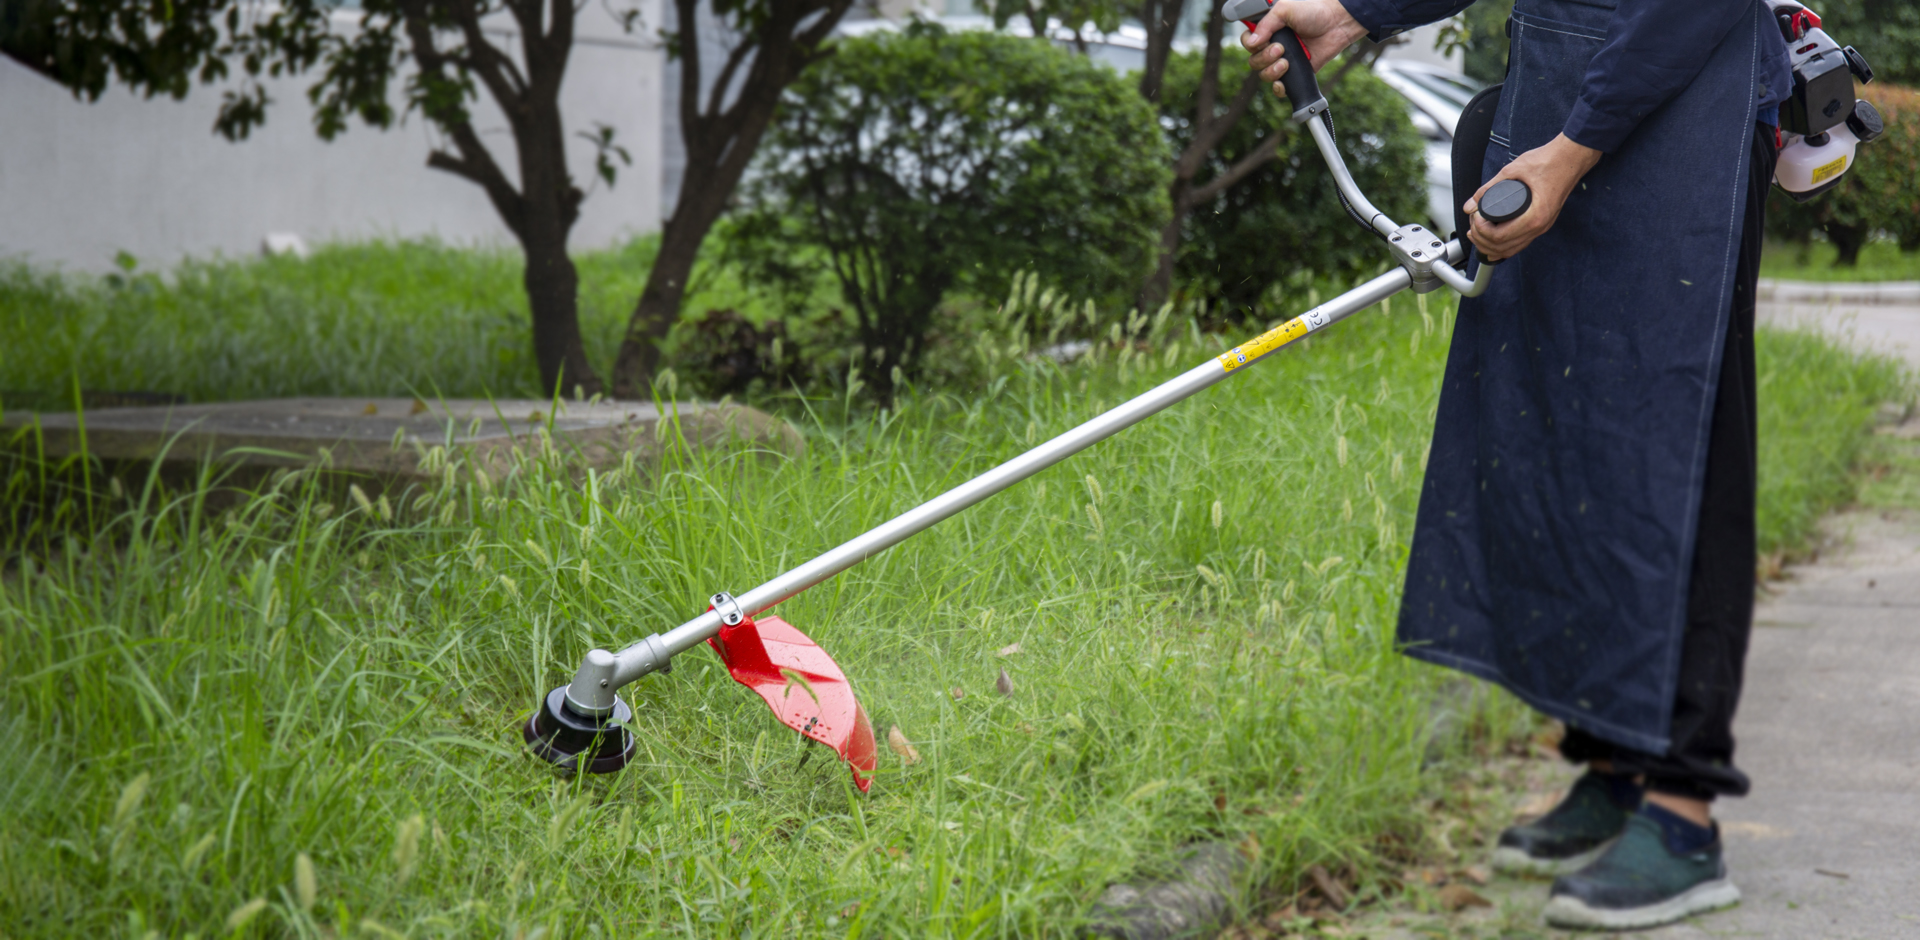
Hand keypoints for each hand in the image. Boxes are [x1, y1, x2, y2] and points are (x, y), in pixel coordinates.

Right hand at [1241, 0, 1368, 93]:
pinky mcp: (1294, 73)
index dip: (1250, 44)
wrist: (1336, 24)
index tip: (1262, 41)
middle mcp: (1273, 45)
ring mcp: (1283, 60)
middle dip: (1264, 58)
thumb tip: (1251, 43)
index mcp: (1268, 30)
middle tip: (1281, 49)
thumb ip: (1266, 24)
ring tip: (1286, 62)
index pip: (1248, 42)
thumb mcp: (1285, 9)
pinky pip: (1279, 87)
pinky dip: (1279, 88)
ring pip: (1264, 75)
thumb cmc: (1313, 12)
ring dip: (1272, 71)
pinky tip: (1283, 82)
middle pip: (1254, 61)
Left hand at [1464, 134, 1602, 260]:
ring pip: (1513, 249)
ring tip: (1476, 234)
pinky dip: (1505, 246)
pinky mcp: (1542, 222)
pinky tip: (1492, 242)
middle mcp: (1540, 225)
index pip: (1500, 237)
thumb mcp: (1513, 170)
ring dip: (1492, 246)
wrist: (1572, 157)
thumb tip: (1470, 204)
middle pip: (1504, 248)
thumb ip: (1489, 188)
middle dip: (1482, 240)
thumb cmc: (1549, 160)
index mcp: (1535, 215)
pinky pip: (1521, 242)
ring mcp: (1543, 226)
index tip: (1475, 217)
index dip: (1481, 231)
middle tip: (1471, 226)